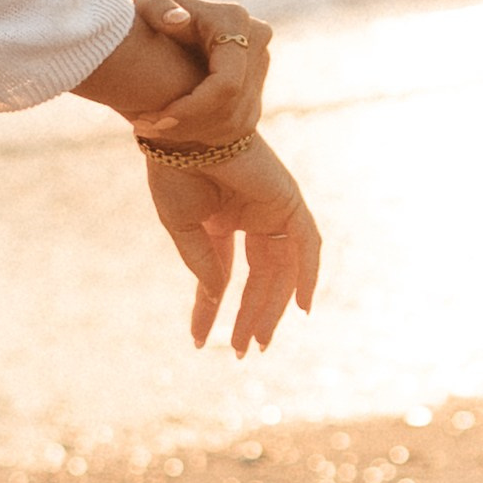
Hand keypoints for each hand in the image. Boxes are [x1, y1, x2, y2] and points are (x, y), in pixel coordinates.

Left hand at [127, 0, 270, 149]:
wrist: (159, 20)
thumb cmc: (146, 11)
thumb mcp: (142, 5)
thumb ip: (155, 8)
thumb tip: (179, 19)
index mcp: (234, 21)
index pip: (226, 83)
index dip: (193, 108)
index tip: (156, 118)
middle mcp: (255, 42)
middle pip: (230, 106)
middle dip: (187, 124)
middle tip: (145, 127)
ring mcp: (259, 66)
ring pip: (234, 121)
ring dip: (190, 132)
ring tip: (151, 126)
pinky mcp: (255, 87)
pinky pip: (235, 125)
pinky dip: (200, 132)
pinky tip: (169, 125)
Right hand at [143, 133, 321, 354]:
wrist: (182, 131)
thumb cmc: (174, 171)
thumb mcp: (182, 226)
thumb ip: (203, 263)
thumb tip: (219, 295)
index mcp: (220, 219)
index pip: (223, 274)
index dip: (210, 309)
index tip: (199, 341)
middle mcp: (250, 217)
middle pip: (259, 278)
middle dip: (251, 315)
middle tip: (242, 350)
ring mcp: (271, 208)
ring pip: (281, 269)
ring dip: (272, 306)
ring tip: (258, 340)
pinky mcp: (288, 199)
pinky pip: (307, 243)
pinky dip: (308, 274)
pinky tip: (301, 307)